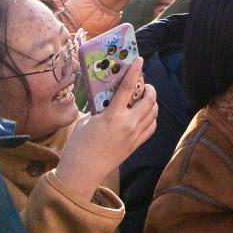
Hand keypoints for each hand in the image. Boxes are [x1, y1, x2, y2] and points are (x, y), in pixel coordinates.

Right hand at [56, 57, 157, 201]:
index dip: (136, 71)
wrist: (83, 171)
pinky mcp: (136, 144)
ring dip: (152, 102)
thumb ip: (99, 109)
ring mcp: (135, 135)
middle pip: (149, 100)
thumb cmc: (78, 146)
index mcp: (112, 115)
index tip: (140, 60)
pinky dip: (151, 118)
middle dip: (149, 88)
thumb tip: (107, 99)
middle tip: (143, 84)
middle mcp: (128, 124)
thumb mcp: (86, 121)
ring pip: (154, 113)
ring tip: (145, 98)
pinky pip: (152, 127)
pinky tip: (145, 115)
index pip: (128, 88)